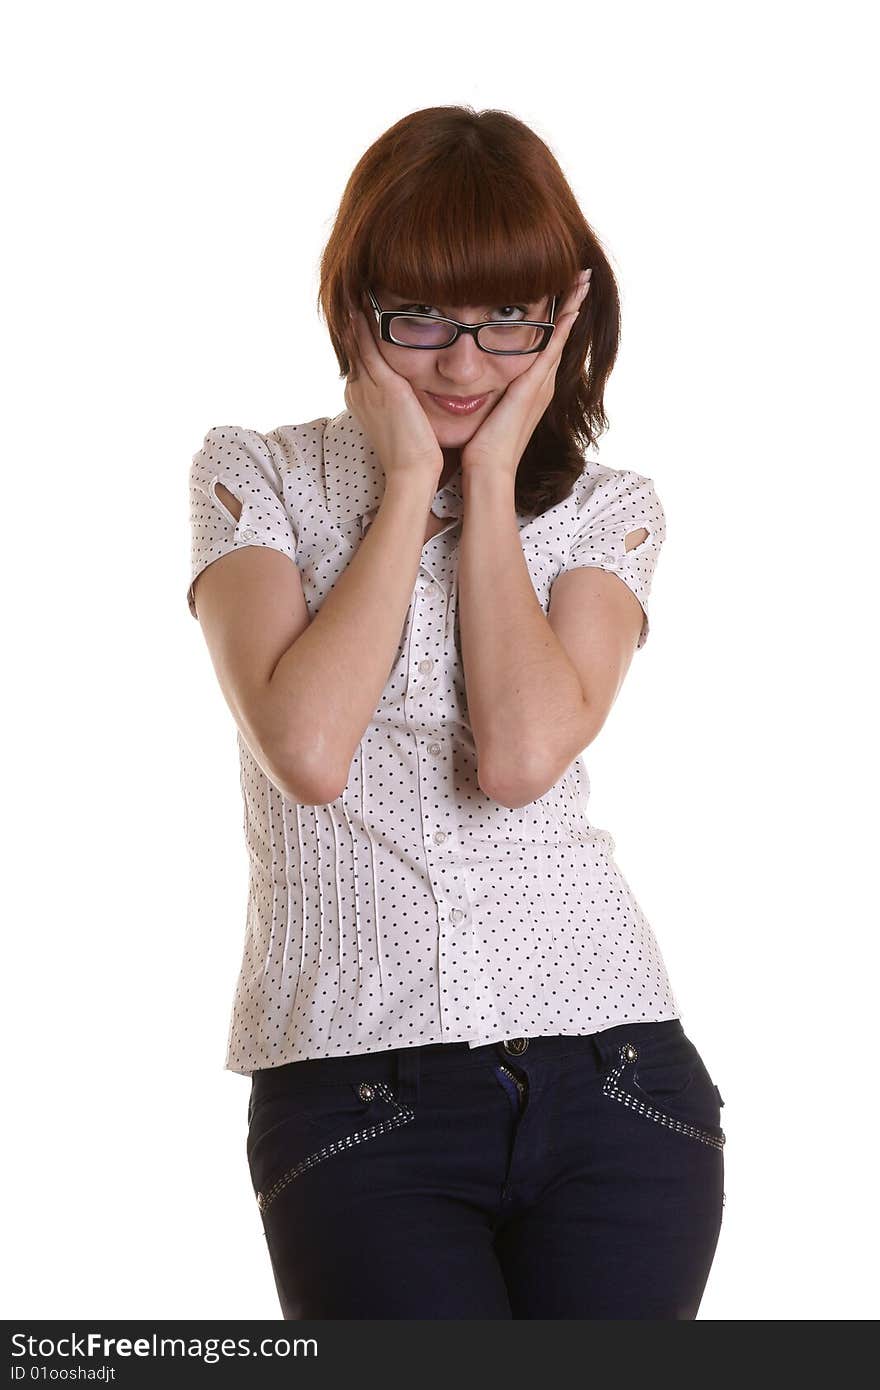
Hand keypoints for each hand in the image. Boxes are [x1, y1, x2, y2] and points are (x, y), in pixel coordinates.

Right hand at [344, 302, 442, 486]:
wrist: (413, 472)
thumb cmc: (417, 454)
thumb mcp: (406, 421)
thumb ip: (405, 402)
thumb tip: (416, 394)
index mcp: (364, 399)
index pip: (360, 360)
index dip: (359, 337)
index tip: (362, 313)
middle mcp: (359, 390)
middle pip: (353, 346)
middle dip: (353, 320)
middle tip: (353, 291)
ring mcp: (366, 388)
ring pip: (356, 342)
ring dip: (354, 316)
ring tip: (354, 289)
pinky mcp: (381, 386)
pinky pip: (365, 346)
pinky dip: (361, 324)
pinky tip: (360, 302)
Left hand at [460, 270, 591, 479]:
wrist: (487, 468)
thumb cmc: (480, 447)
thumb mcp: (482, 410)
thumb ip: (479, 392)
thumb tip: (459, 378)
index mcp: (529, 389)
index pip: (545, 347)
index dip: (555, 321)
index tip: (560, 294)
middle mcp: (541, 384)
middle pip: (560, 336)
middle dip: (571, 305)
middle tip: (582, 277)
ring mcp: (541, 385)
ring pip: (561, 336)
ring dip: (573, 306)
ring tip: (583, 280)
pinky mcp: (535, 387)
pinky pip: (553, 349)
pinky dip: (564, 326)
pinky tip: (571, 304)